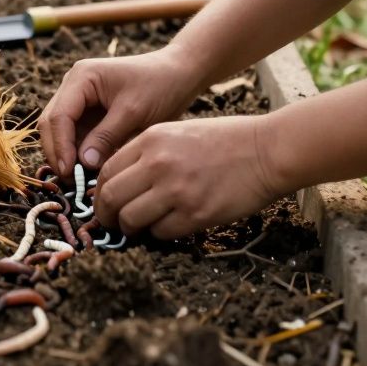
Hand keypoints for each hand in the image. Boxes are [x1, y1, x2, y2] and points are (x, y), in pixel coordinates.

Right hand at [37, 48, 204, 179]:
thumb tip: (83, 163)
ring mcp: (79, 99)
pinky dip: (77, 153)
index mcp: (82, 78)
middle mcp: (73, 86)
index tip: (69, 172)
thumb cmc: (159, 86)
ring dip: (65, 154)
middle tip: (69, 181)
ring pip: (59, 132)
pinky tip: (87, 171)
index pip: (59, 116)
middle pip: (52, 123)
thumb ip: (106, 136)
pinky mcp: (88, 112)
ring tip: (78, 179)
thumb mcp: (134, 111)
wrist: (179, 74)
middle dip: (58, 152)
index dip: (60, 146)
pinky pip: (75, 135)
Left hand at [94, 115, 290, 239]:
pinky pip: (161, 232)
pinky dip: (159, 233)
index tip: (104, 202)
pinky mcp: (196, 214)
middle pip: (110, 197)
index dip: (100, 192)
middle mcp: (158, 164)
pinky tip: (169, 225)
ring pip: (130, 219)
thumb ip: (147, 153)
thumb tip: (120, 182)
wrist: (266, 150)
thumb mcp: (177, 132)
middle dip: (105, 215)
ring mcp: (176, 190)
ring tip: (138, 227)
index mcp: (150, 140)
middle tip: (111, 222)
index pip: (106, 171)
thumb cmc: (225, 140)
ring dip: (130, 228)